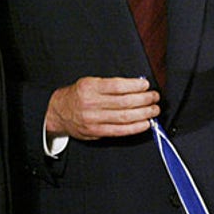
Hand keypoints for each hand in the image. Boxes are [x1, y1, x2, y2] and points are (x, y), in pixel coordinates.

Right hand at [45, 76, 160, 140]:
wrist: (58, 112)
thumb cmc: (77, 95)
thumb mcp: (88, 82)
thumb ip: (109, 84)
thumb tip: (135, 86)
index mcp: (89, 87)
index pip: (117, 86)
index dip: (135, 85)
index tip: (146, 85)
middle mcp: (91, 103)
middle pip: (124, 102)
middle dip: (144, 99)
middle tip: (155, 97)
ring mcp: (94, 119)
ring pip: (124, 117)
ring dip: (143, 114)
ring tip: (154, 110)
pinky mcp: (96, 132)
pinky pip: (119, 131)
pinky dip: (135, 128)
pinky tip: (145, 123)